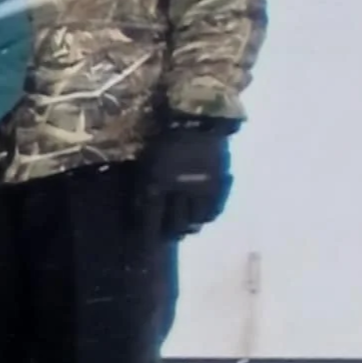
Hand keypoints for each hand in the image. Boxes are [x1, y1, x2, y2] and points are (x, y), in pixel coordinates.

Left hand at [142, 118, 235, 239]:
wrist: (197, 120)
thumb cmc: (165, 140)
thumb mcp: (147, 163)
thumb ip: (144, 189)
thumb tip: (142, 212)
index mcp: (155, 185)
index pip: (150, 220)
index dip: (147, 234)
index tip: (145, 242)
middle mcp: (178, 191)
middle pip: (174, 226)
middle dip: (169, 232)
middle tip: (166, 233)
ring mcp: (201, 189)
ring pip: (195, 222)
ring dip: (188, 227)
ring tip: (184, 227)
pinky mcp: (219, 184)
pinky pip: (214, 210)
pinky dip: (206, 216)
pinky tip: (201, 216)